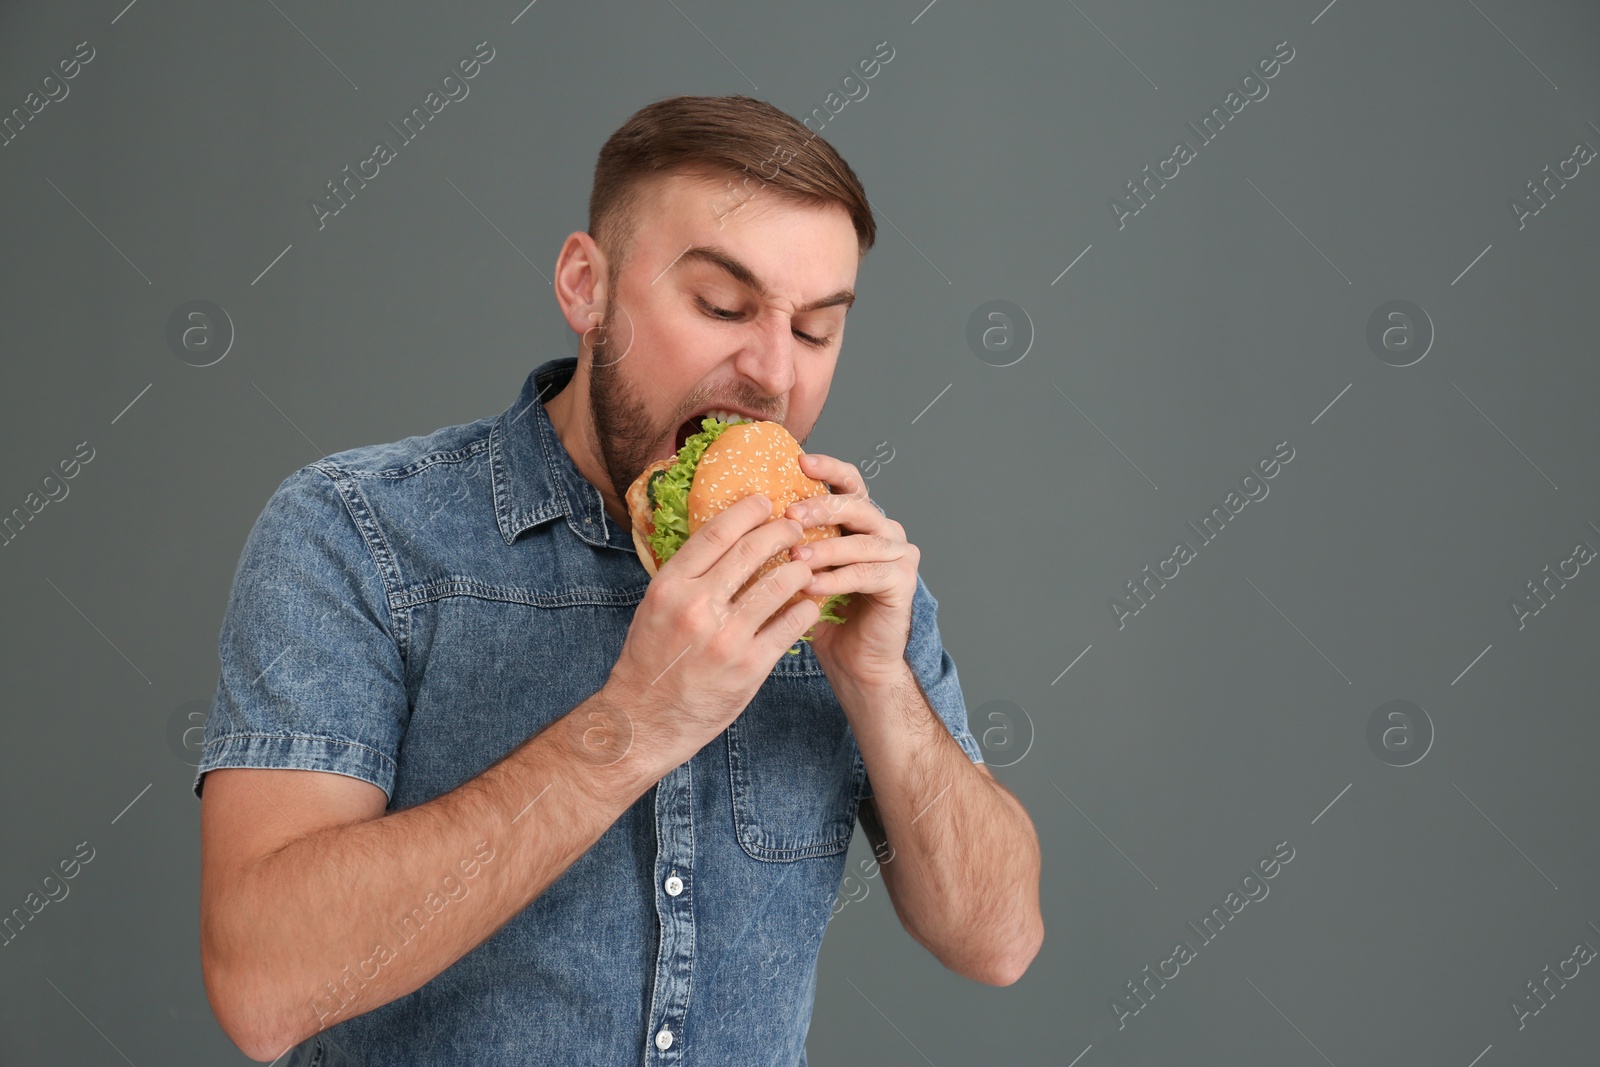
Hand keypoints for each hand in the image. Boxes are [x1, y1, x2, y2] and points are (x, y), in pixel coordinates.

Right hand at [606, 494, 820, 764]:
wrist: (645, 721)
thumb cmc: (650, 661)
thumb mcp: (654, 607)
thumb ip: (685, 575)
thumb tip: (720, 538)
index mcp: (670, 587)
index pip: (716, 533)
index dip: (747, 511)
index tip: (765, 501)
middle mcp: (697, 607)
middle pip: (752, 551)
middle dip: (782, 532)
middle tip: (796, 528)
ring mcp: (726, 638)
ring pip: (779, 585)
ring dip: (801, 569)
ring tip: (807, 565)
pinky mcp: (750, 667)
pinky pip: (790, 626)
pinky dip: (805, 608)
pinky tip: (810, 603)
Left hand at [782, 452, 918, 693]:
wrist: (854, 660)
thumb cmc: (822, 615)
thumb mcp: (800, 571)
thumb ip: (787, 542)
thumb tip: (737, 517)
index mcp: (859, 521)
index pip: (849, 483)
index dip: (828, 468)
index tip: (800, 461)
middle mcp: (884, 530)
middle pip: (858, 505)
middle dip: (822, 506)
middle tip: (790, 512)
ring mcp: (898, 555)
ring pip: (863, 541)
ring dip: (826, 547)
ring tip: (795, 556)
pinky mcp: (903, 583)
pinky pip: (868, 574)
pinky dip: (837, 579)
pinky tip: (812, 586)